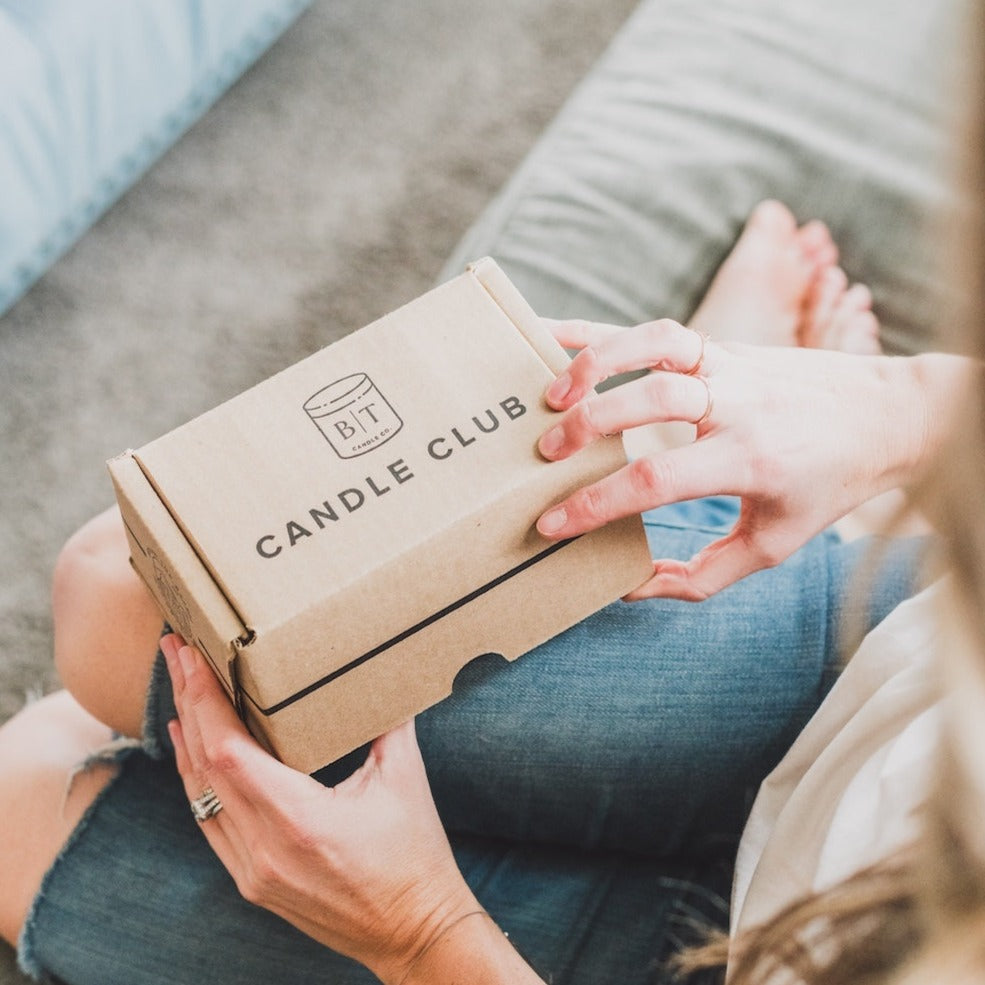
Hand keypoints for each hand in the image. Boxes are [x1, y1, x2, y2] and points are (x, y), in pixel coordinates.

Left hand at [162, 634, 478, 984]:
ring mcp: (253, 870)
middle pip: (204, 765)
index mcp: (300, 819)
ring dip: (186, 738)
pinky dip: (197, 780)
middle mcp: (264, 849)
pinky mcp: (253, 881)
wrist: (413, 931)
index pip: (227, 750)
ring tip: (178, 688)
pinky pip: (211, 822)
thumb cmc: (415, 855)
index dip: (204, 700)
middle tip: (175, 652)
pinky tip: (193, 749)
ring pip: (199, 795)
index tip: (192, 657)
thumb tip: (382, 671)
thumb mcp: (405, 778)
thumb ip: (388, 720)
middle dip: (187, 702)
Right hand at [535, 318, 957, 599]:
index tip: (552, 523)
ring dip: (595, 363)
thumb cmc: (826, 486)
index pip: (657, 480)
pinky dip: (604, 331)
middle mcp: (738, 405)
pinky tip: (556, 334)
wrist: (888, 416)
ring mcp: (731, 365)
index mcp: (749, 460)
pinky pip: (659, 329)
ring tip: (551, 394)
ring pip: (655, 344)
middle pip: (651, 399)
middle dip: (588, 425)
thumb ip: (701, 576)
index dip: (596, 504)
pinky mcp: (724, 345)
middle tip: (546, 454)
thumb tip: (633, 586)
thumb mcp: (773, 544)